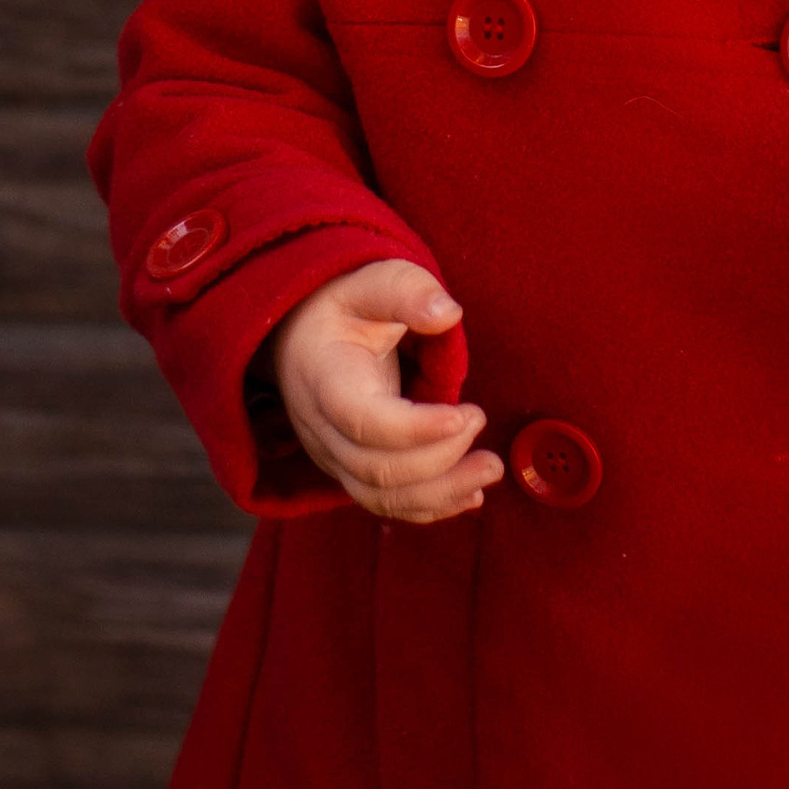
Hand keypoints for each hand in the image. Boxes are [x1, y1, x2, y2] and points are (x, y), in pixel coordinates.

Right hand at [268, 259, 501, 522]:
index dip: (415, 429)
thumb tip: (449, 313)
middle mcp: (321, 428)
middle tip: (481, 420)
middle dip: (440, 459)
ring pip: (382, 497)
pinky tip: (471, 495)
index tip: (465, 414)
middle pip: (377, 469)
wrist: (298, 336)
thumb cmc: (342, 307)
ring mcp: (332, 457)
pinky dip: (430, 507)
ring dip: (442, 492)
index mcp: (324, 378)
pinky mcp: (349, 471)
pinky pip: (387, 504)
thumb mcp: (370, 282)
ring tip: (490, 469)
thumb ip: (407, 292)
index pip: (364, 421)